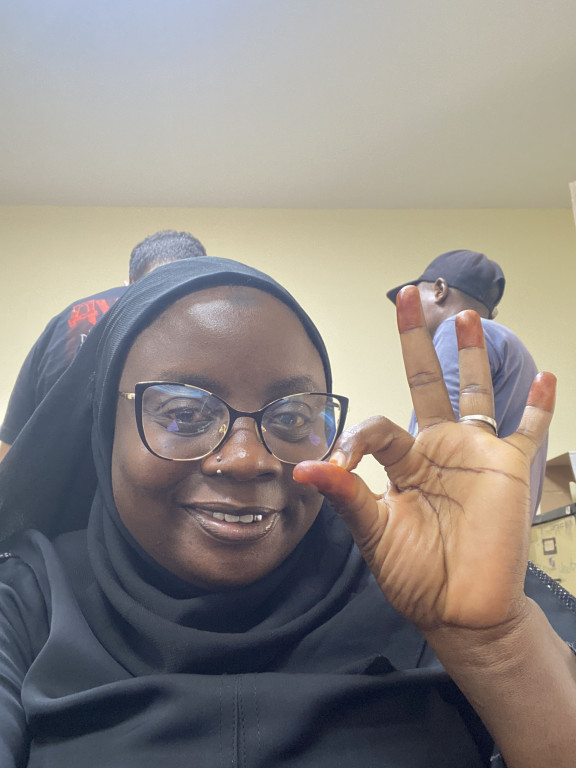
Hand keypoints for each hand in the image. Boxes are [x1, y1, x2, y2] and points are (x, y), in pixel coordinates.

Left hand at [294, 286, 554, 634]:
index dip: (352, 441)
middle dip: (414, 342)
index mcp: (401, 462)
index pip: (375, 428)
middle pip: (423, 382)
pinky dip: (538, 405)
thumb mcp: (374, 534)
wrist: (461, 610)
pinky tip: (546, 375)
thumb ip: (347, 497)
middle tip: (407, 298)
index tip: (335, 468)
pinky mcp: (508, 468)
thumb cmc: (416, 575)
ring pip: (472, 392)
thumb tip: (304, 471)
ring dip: (471, 354)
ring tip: (466, 316)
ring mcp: (473, 454)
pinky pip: (527, 429)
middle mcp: (436, 449)